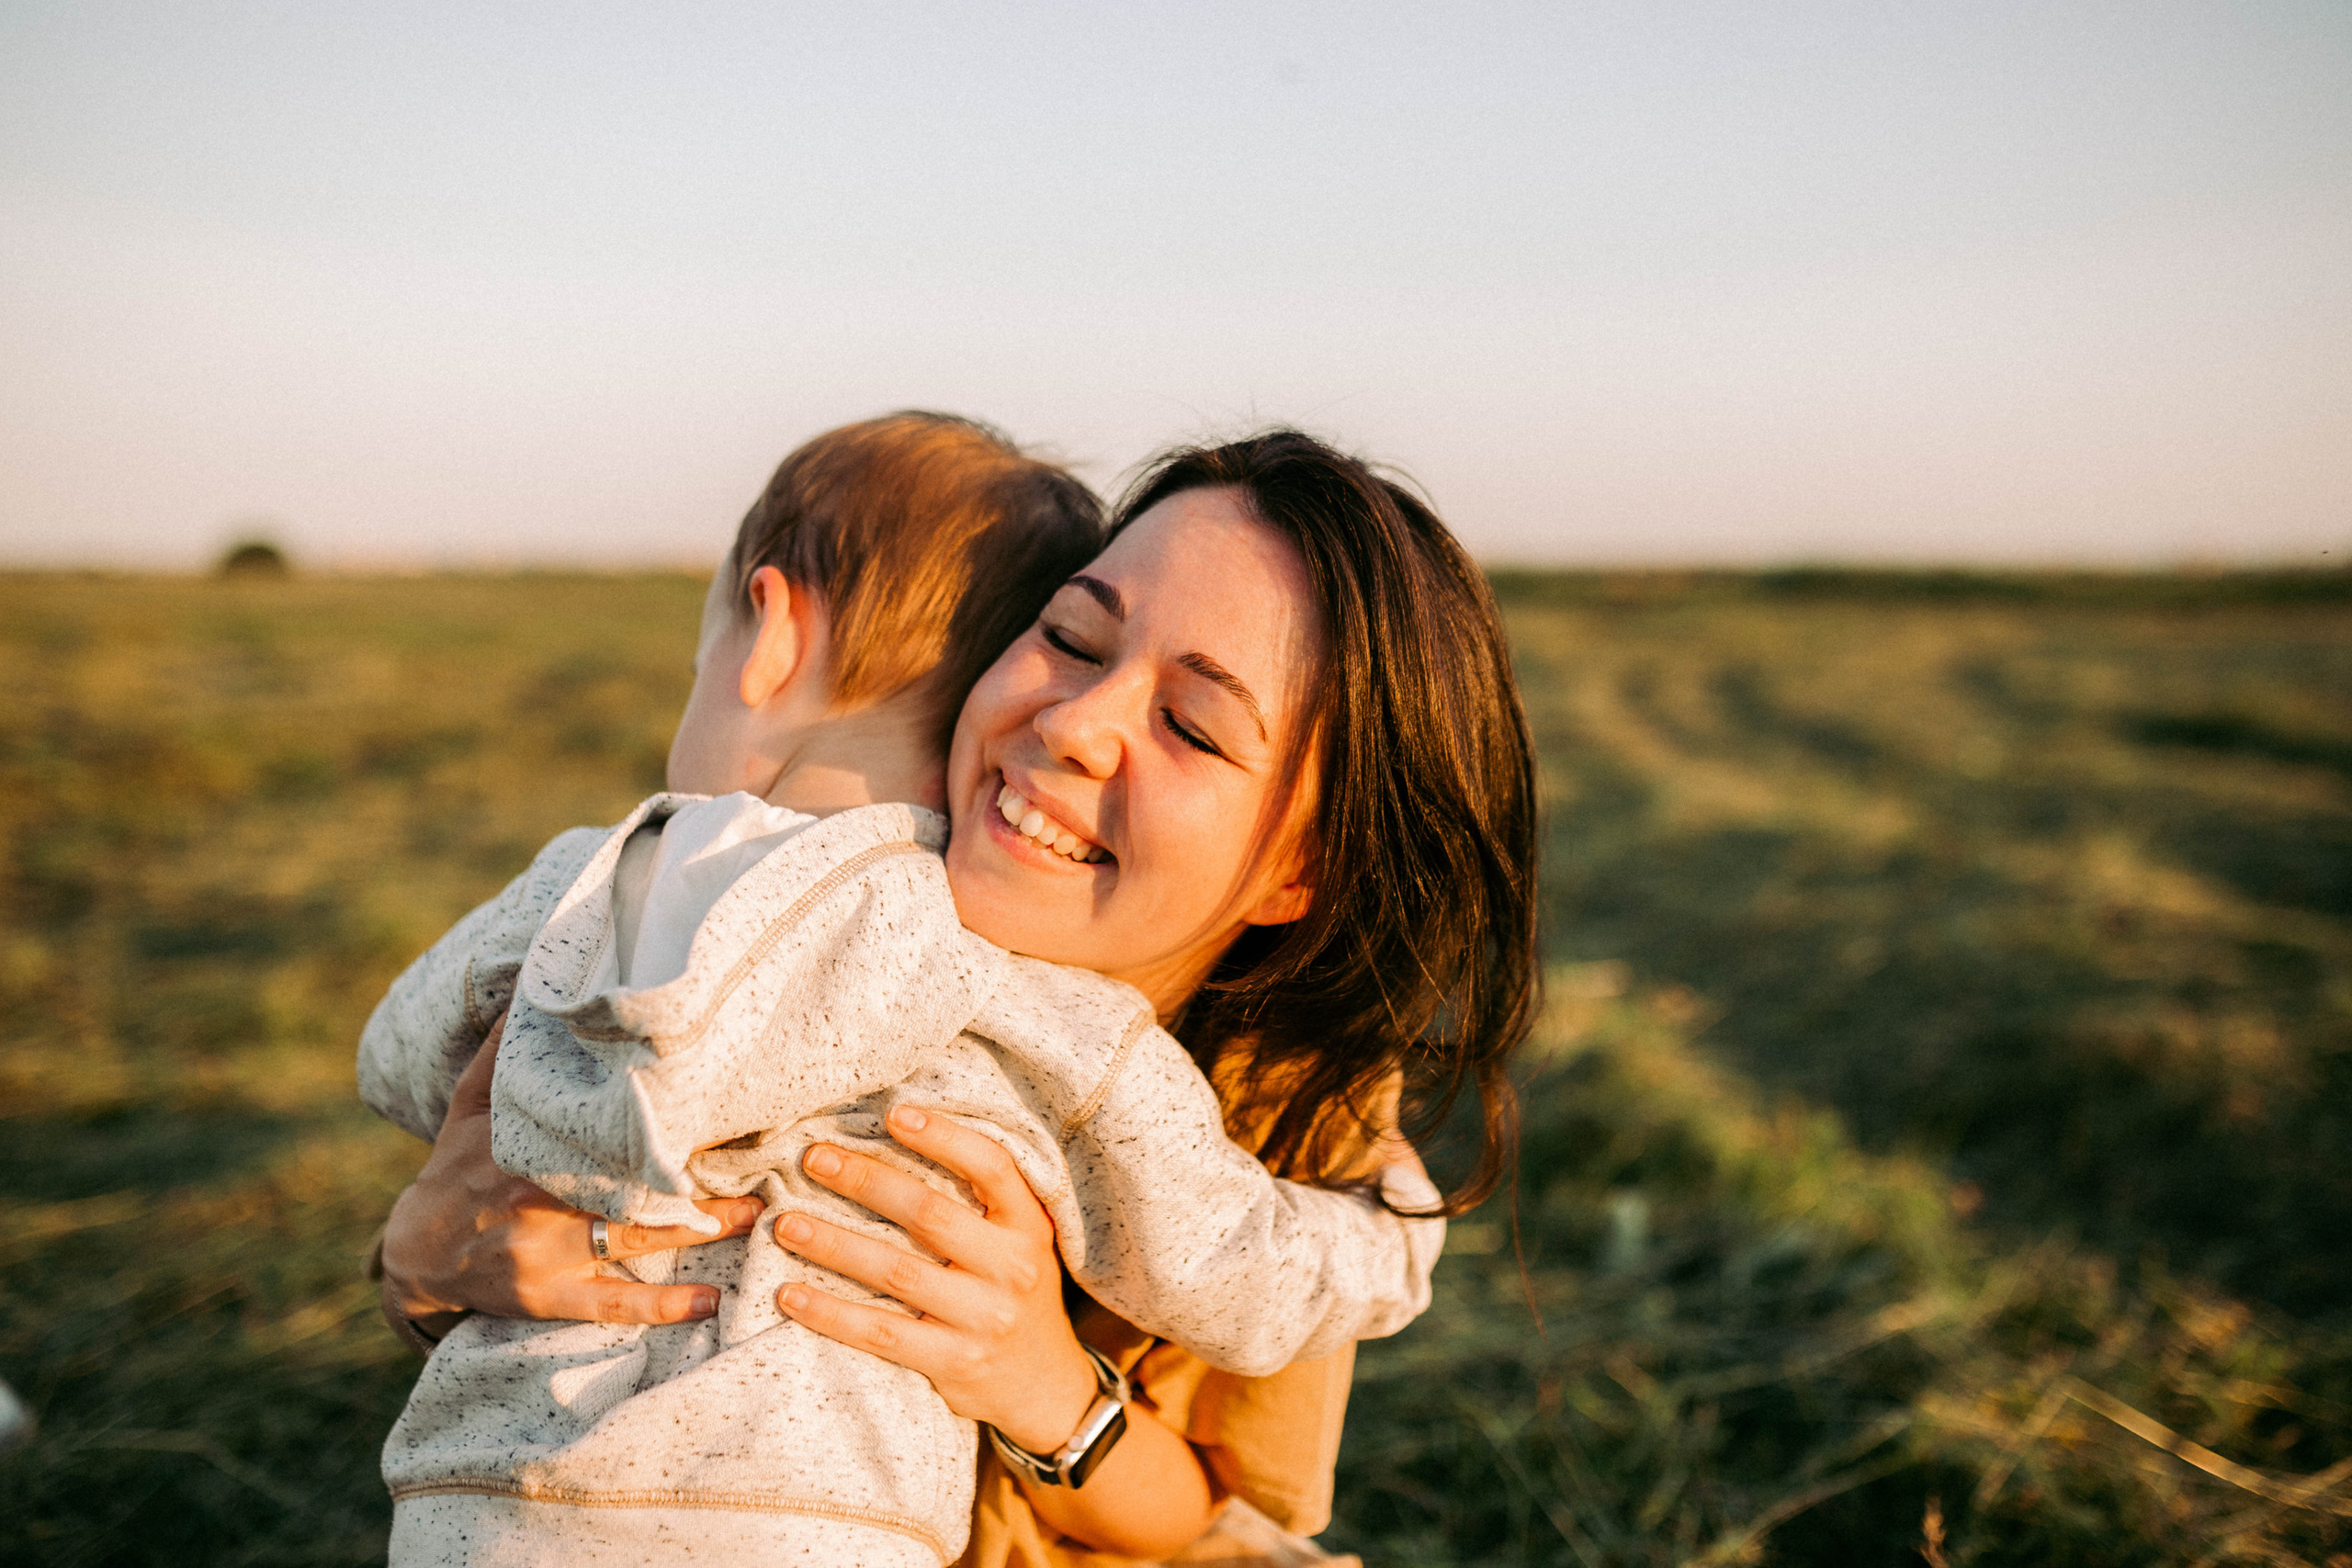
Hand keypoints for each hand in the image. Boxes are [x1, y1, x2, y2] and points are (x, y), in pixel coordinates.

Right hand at [376, 1012, 761, 1337]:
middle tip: (764, 1159)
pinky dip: (663, 1308)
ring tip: (756, 1215)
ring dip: (699, 1229)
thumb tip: (530, 987)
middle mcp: (538, 1197)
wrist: (413, 1253)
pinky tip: (713, 1304)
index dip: (662, 1117)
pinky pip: (613, 1305)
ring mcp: (543, 1252)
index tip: (718, 1101)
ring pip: (635, 1238)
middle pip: (630, 1181)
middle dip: (697, 1171)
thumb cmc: (454, 1168)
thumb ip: (502, 1051)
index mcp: (528, 1145)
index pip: (604, 1128)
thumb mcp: (471, 1104)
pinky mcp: (547, 1298)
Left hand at [771, 1104, 1100, 1453]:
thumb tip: (901, 1136)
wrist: (1044, 1385)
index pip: (991, 1167)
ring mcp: (982, 1318)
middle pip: (930, 1213)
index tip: (893, 1113)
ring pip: (896, 1272)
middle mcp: (1011, 1268)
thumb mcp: (1021, 1241)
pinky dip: (831, 1313)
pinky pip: (881, 1333)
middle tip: (812, 1158)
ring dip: (833, 1244)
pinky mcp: (952, 1361)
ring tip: (785, 1224)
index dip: (944, 1136)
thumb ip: (980, 1201)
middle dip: (865, 1181)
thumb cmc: (1016, 1294)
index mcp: (1028, 1226)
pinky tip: (790, 1295)